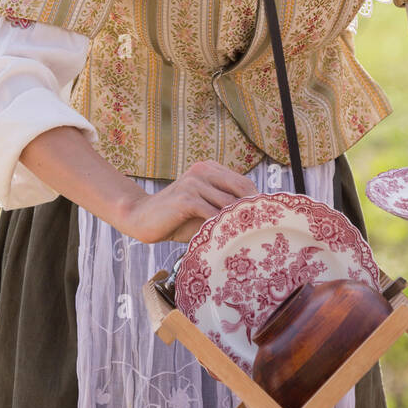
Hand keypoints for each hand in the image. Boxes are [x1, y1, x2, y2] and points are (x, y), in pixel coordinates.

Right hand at [117, 159, 258, 243]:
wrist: (141, 218)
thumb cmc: (176, 218)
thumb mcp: (203, 210)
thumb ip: (223, 210)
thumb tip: (252, 223)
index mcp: (209, 169)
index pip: (243, 182)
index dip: (256, 201)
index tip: (265, 220)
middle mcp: (203, 170)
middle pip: (241, 188)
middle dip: (253, 210)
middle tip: (261, 230)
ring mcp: (194, 183)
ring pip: (229, 202)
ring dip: (239, 221)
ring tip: (247, 238)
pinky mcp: (186, 198)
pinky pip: (212, 213)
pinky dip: (222, 227)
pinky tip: (227, 239)